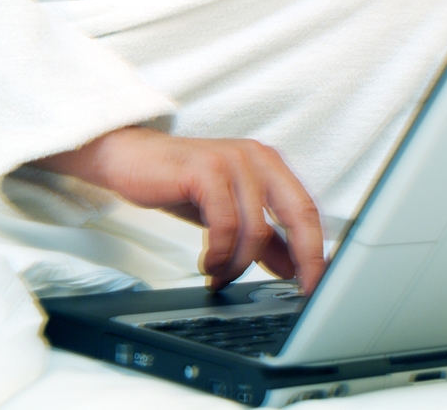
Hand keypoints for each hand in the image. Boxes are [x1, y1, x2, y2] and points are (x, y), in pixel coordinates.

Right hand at [31, 127, 326, 292]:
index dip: (316, 250)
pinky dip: (219, 253)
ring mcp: (233, 161)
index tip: (316, 283)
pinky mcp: (206, 169)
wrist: (130, 159)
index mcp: (269, 164)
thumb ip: (263, 237)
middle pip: (298, 213)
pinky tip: (208, 264)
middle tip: (294, 289)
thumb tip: (292, 268)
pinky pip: (225, 224)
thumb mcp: (228, 212)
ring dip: (239, 263)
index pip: (307, 209)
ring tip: (221, 275)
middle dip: (303, 257)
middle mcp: (257, 158)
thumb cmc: (181, 182)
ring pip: (257, 228)